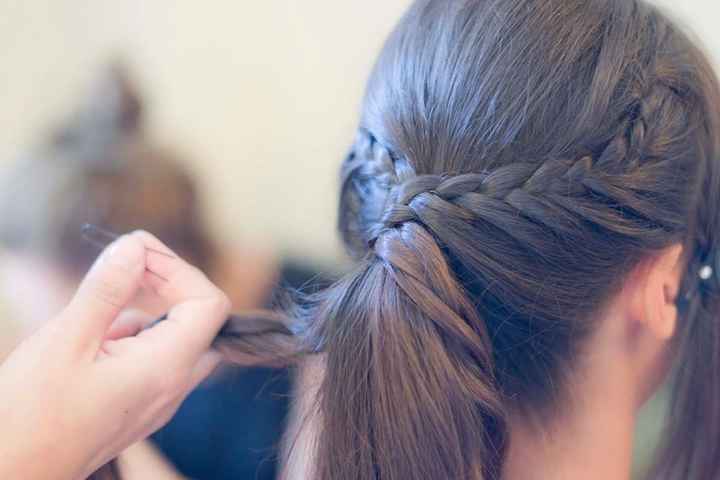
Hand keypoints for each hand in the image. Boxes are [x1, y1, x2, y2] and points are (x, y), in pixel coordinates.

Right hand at [0, 232, 229, 479]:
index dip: (180, 271)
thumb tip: (135, 245)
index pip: (211, 304)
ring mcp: (159, 401)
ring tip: (103, 303)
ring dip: (149, 310)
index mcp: (167, 367)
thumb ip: (107, 290)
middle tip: (127, 269)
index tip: (138, 255)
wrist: (12, 476)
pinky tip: (96, 337)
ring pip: (179, 339)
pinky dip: (136, 336)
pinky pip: (156, 360)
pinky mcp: (139, 406)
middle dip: (169, 285)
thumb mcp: (66, 340)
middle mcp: (173, 386)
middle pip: (201, 320)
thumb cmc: (31, 416)